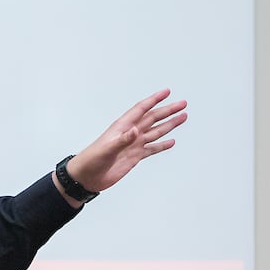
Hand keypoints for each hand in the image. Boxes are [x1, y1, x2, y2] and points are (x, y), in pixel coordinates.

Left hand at [57, 89, 187, 205]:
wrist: (86, 177)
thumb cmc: (91, 160)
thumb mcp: (106, 148)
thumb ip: (122, 140)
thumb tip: (135, 130)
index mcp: (122, 127)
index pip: (141, 109)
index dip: (154, 100)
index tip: (166, 92)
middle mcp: (130, 134)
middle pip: (153, 118)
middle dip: (168, 111)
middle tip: (182, 104)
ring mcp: (133, 145)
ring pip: (155, 132)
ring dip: (169, 125)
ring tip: (182, 117)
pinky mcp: (134, 157)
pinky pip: (152, 149)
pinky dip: (162, 145)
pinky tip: (171, 141)